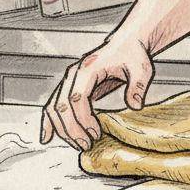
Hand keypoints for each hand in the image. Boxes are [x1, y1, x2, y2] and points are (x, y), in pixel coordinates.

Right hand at [39, 37, 153, 151]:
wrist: (126, 44)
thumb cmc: (132, 55)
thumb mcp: (142, 68)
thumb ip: (138, 85)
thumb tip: (135, 105)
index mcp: (88, 69)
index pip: (77, 97)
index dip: (83, 118)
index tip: (95, 133)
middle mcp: (73, 74)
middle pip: (61, 106)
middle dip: (72, 129)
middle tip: (87, 144)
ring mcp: (68, 81)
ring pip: (54, 108)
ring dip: (62, 130)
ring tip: (79, 145)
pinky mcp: (69, 88)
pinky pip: (52, 106)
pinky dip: (48, 122)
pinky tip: (47, 138)